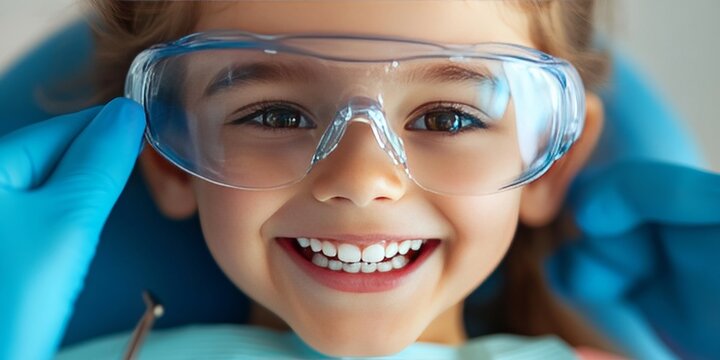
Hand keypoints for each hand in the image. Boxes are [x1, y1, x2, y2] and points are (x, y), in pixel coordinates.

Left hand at [0, 98, 145, 359]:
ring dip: (82, 186)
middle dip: (96, 157)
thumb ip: (99, 163)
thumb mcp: (67, 221)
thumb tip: (127, 114)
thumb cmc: (10, 298)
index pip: (58, 129)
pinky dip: (62, 214)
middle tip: (145, 156)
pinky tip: (79, 223)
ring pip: (43, 185)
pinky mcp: (1, 246)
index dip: (109, 126)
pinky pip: (33, 214)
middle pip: (48, 155)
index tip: (150, 123)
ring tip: (118, 183)